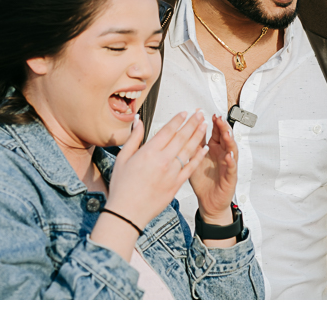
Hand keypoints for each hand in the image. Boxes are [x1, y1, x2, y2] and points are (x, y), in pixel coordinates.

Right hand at [105, 111, 207, 230]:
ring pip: (188, 150)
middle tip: (199, 113)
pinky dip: (198, 157)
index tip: (184, 112)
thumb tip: (138, 120)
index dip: (178, 120)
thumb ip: (134, 137)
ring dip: (197, 136)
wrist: (127, 214)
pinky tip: (204, 149)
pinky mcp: (176, 185)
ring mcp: (171, 173)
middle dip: (192, 123)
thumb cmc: (122, 187)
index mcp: (149, 152)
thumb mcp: (123, 158)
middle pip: (181, 137)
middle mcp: (163, 160)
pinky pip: (190, 168)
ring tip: (204, 125)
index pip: (168, 130)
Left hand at [189, 114, 237, 223]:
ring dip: (229, 141)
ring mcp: (228, 164)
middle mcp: (222, 154)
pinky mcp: (230, 176)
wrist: (208, 201)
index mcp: (214, 148)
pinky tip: (228, 155)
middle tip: (219, 119)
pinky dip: (231, 161)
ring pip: (231, 149)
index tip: (210, 114)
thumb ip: (194, 144)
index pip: (216, 131)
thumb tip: (188, 127)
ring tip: (226, 133)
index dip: (214, 122)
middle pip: (225, 137)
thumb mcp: (195, 159)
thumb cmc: (202, 181)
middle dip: (223, 127)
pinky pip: (232, 167)